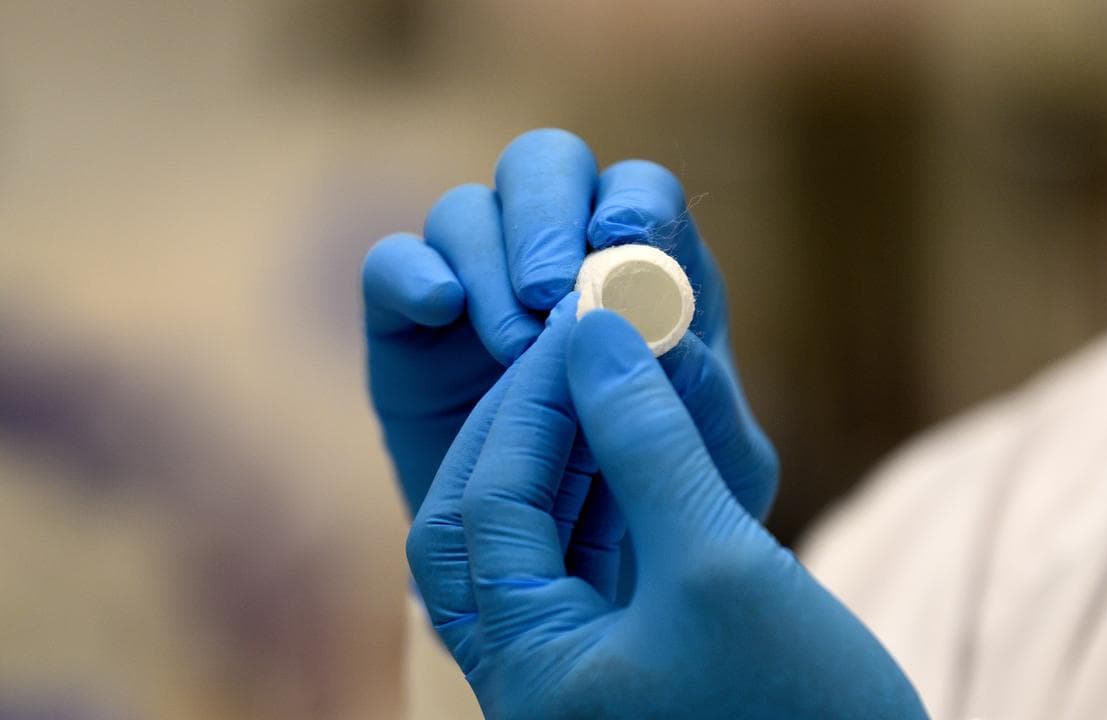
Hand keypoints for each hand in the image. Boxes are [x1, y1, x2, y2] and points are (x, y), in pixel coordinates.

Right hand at [362, 128, 752, 514]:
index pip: (641, 191)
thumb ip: (706, 405)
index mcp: (646, 271)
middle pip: (546, 166)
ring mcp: (480, 284)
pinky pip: (393, 263)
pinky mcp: (410, 325)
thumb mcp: (711, 473)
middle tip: (551, 290)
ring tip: (515, 349)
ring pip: (467, 210)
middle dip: (549, 212)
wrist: (558, 574)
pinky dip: (412, 272)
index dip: (635, 201)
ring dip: (490, 262)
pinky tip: (441, 309)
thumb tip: (669, 334)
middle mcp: (560, 258)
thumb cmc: (659, 509)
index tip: (625, 243)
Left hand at [407, 299, 926, 718]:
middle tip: (577, 345)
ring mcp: (570, 669)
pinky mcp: (620, 659)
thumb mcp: (720, 566)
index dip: (530, 404)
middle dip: (527, 424)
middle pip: (482, 522)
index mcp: (526, 671)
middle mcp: (527, 673)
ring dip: (568, 449)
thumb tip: (597, 333)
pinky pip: (585, 557)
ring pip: (534, 534)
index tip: (581, 324)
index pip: (486, 506)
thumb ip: (649, 445)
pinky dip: (604, 489)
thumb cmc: (801, 717)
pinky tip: (639, 437)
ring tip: (614, 373)